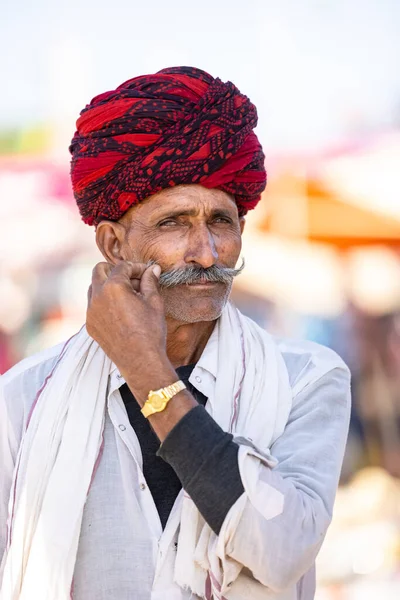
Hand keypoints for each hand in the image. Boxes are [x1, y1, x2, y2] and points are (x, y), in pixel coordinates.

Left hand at [86, 261, 170, 385]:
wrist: (140, 361)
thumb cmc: (150, 331)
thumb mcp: (154, 302)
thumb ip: (150, 282)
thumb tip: (152, 268)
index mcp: (113, 287)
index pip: (122, 266)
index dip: (136, 267)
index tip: (146, 273)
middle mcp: (97, 296)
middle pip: (99, 270)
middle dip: (115, 270)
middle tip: (132, 279)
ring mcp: (90, 312)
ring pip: (93, 287)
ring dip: (107, 285)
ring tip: (127, 295)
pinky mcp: (90, 325)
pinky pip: (93, 305)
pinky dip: (104, 302)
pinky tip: (120, 311)